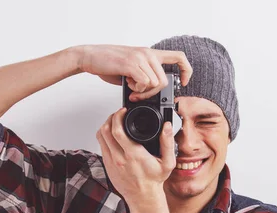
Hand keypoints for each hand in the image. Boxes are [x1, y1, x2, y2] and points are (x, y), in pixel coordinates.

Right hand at [78, 44, 192, 100]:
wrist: (90, 56)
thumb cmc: (108, 64)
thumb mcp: (131, 68)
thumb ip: (142, 76)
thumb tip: (150, 92)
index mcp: (150, 53)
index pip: (179, 57)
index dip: (186, 70)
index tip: (183, 82)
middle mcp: (148, 53)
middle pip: (164, 80)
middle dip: (153, 93)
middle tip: (139, 95)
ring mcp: (140, 57)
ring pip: (155, 83)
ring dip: (143, 92)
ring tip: (131, 88)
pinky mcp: (132, 64)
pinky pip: (144, 83)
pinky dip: (137, 90)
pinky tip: (128, 86)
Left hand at [95, 107, 176, 205]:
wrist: (143, 197)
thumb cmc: (154, 180)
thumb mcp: (168, 162)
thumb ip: (168, 143)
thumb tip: (167, 126)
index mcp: (134, 155)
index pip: (118, 131)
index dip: (118, 116)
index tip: (123, 111)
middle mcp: (119, 158)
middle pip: (105, 131)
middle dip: (110, 117)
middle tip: (118, 113)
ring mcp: (111, 162)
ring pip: (100, 137)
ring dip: (105, 125)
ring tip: (114, 121)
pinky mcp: (107, 165)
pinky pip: (101, 145)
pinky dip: (104, 136)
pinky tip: (112, 134)